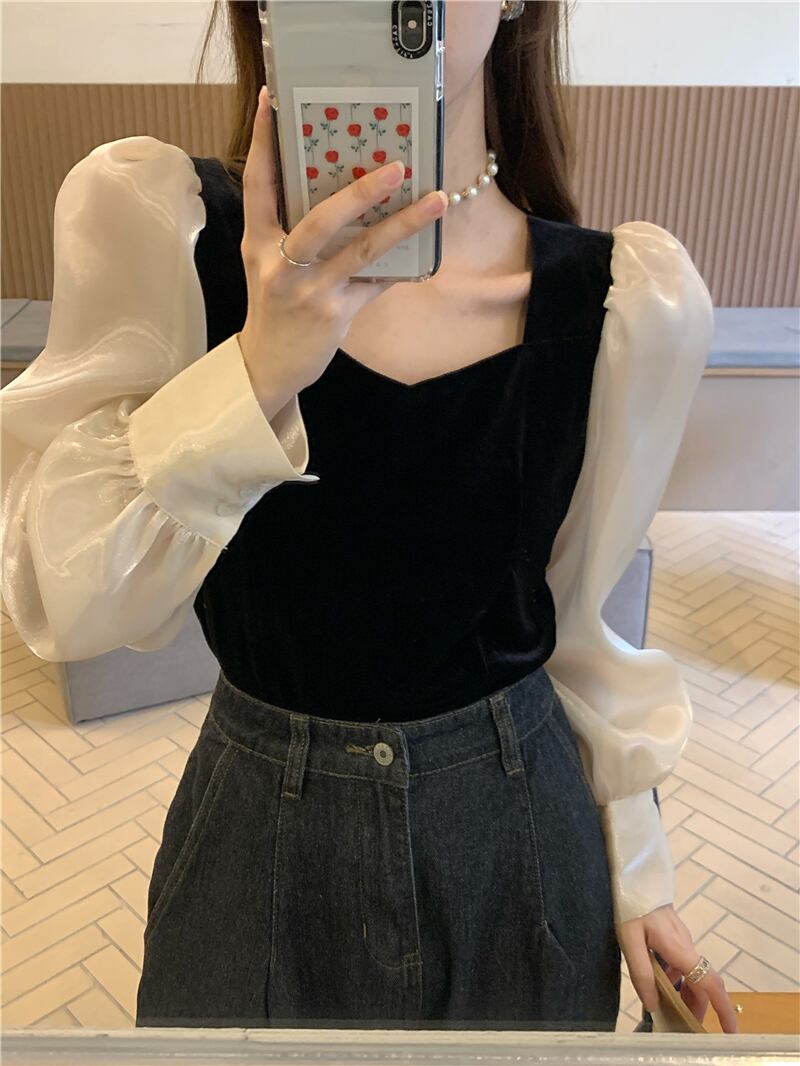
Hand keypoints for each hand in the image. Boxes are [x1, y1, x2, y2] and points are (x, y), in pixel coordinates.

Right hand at [238, 85, 448, 401]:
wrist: (268, 365)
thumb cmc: (274, 306)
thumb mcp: (266, 264)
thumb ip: (289, 226)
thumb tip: (335, 184)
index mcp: (258, 243)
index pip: (258, 184)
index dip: (263, 141)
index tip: (271, 99)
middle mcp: (280, 265)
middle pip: (320, 220)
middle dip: (359, 192)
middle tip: (395, 167)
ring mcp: (310, 291)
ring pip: (360, 251)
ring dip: (401, 224)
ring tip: (434, 200)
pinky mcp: (335, 315)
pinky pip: (375, 282)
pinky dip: (400, 265)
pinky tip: (426, 248)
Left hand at [616, 903, 739, 1032]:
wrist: (634, 879)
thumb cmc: (632, 907)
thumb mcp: (629, 941)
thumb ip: (642, 973)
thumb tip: (653, 1005)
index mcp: (680, 950)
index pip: (709, 983)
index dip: (723, 1008)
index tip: (731, 1032)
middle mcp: (686, 946)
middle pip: (701, 984)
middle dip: (698, 1008)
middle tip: (684, 1027)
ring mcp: (682, 940)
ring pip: (692, 974)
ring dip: (686, 995)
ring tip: (669, 1011)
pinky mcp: (675, 936)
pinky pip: (682, 964)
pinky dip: (677, 980)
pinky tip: (659, 983)